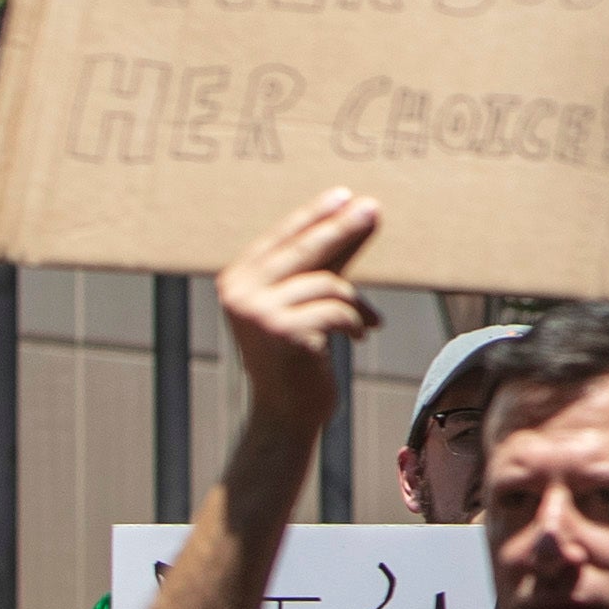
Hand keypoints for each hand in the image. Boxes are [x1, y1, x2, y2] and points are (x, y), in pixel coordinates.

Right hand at [213, 191, 382, 440]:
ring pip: (326, 283)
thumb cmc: (297, 355)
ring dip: (355, 303)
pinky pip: (336, 310)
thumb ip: (323, 263)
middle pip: (302, 250)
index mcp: (236, 281)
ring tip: (366, 321)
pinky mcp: (284, 333)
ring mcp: (259, 313)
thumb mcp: (303, 303)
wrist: (285, 414)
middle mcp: (240, 294)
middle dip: (341, 228)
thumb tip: (355, 214)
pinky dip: (356, 321)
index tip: (344, 195)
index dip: (313, 215)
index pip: (281, 238)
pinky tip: (359, 335)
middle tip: (372, 209)